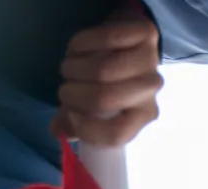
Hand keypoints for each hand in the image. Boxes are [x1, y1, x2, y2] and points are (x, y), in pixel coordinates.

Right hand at [51, 11, 162, 146]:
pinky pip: (106, 39)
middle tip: (65, 89)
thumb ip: (73, 122)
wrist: (125, 41)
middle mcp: (150, 91)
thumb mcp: (90, 105)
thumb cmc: (105, 79)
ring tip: (69, 69)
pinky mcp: (146, 34)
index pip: (116, 134)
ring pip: (102, 69)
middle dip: (71, 95)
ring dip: (73, 68)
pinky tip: (77, 48)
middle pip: (103, 100)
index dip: (84, 128)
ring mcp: (151, 62)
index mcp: (142, 116)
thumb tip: (57, 130)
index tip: (70, 114)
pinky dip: (81, 44)